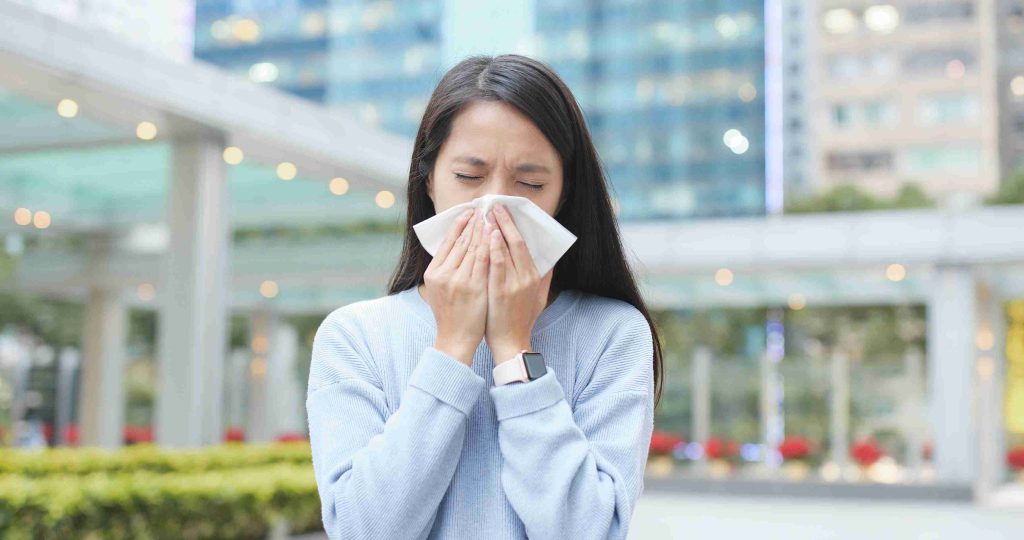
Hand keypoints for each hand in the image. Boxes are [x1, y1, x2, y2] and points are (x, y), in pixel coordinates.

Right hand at [422, 207, 489, 365]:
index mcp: (433, 272)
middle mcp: (443, 274)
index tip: (470, 212)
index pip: (448, 241)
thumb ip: (444, 269)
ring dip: (484, 229)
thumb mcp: (438, 290)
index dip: (459, 224)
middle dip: (474, 223)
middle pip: (461, 241)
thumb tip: (453, 248)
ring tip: (492, 216)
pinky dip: (490, 246)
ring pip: (474, 248)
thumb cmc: (450, 315)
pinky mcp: (474, 287)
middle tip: (484, 207)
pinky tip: (496, 234)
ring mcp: (458, 280)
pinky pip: (484, 261)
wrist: (455, 339)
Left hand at [485, 203, 553, 363]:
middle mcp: (527, 276)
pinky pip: (497, 263)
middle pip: (517, 241)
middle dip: (506, 221)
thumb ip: (545, 277)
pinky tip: (488, 234)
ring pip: (507, 248)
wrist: (510, 342)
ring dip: (497, 228)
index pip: (525, 244)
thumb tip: (548, 260)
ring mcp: (515, 283)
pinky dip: (494, 247)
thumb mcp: (539, 298)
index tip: (505, 212)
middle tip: (495, 204)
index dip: (515, 226)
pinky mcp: (501, 290)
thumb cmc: (521, 320)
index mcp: (535, 276)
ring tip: (487, 213)